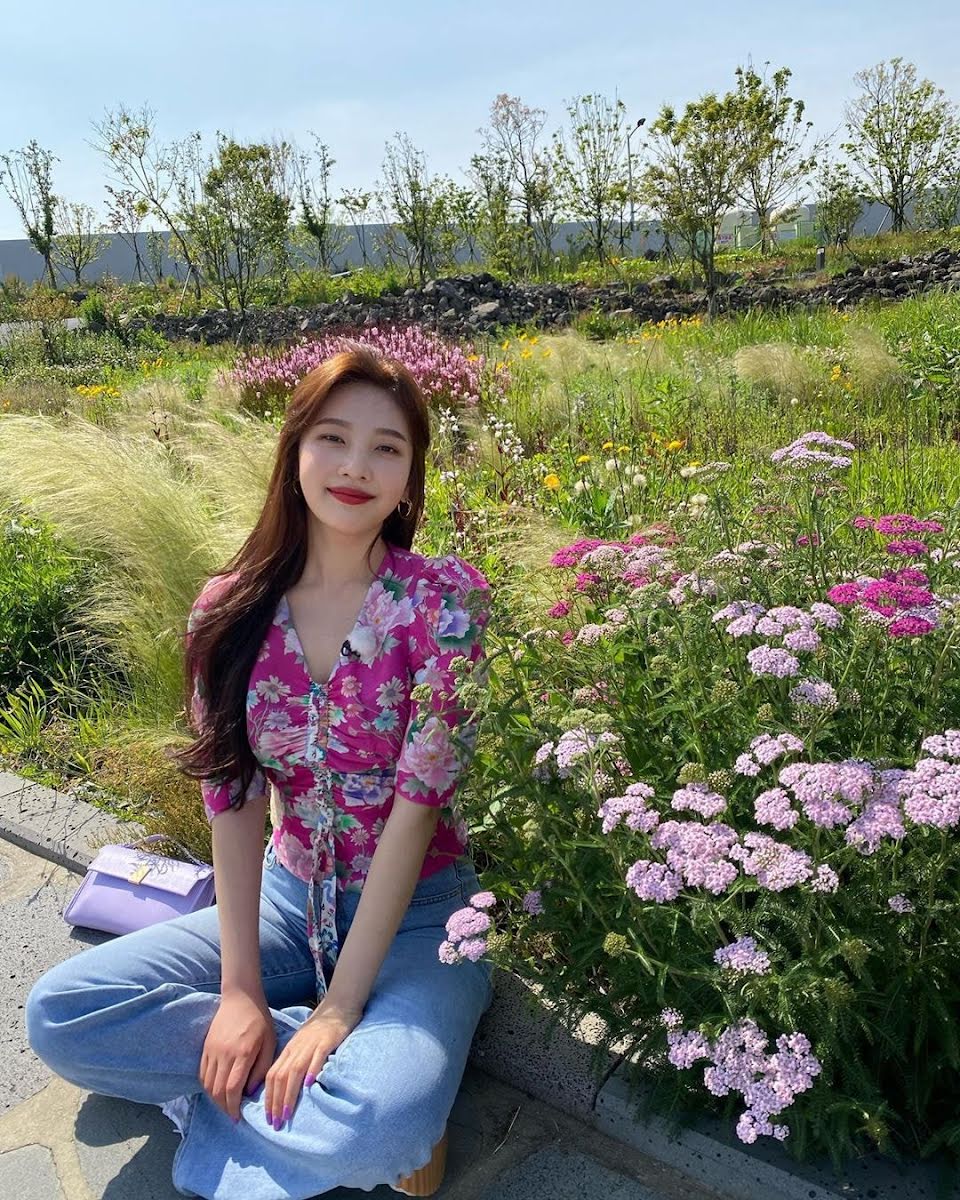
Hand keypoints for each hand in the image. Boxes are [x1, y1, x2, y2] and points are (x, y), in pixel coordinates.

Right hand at [200, 989, 275, 1120]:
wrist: (240, 998)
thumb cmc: (260, 1020)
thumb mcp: (269, 1042)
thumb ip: (262, 1068)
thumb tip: (251, 1092)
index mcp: (243, 1053)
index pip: (232, 1088)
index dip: (233, 1107)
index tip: (238, 1118)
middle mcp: (224, 1054)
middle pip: (217, 1091)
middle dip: (224, 1108)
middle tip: (232, 1115)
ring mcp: (212, 1051)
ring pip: (208, 1084)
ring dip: (215, 1099)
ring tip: (225, 1105)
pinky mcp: (205, 1048)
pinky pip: (202, 1074)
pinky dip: (208, 1086)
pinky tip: (217, 1090)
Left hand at [263, 997, 362, 1129]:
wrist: (338, 1007)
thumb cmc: (320, 1030)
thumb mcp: (301, 1046)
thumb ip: (292, 1063)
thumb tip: (282, 1090)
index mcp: (288, 1051)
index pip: (272, 1076)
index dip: (268, 1098)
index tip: (268, 1119)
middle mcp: (296, 1048)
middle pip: (279, 1077)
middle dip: (275, 1102)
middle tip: (275, 1124)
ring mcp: (311, 1044)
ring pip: (294, 1070)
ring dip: (288, 1094)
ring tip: (286, 1114)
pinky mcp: (327, 1040)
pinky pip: (317, 1056)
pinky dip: (311, 1070)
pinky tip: (309, 1085)